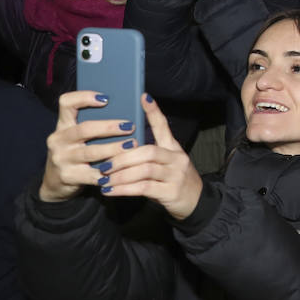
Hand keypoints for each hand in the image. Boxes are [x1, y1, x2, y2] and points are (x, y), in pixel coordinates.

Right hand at [39, 91, 137, 202]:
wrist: (55, 181)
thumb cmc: (75, 152)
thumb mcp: (76, 136)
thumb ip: (93, 124)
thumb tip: (128, 110)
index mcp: (63, 125)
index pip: (66, 103)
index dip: (84, 97)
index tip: (106, 98)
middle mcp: (59, 140)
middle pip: (85, 129)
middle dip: (110, 127)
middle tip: (130, 126)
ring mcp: (62, 159)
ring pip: (91, 152)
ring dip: (115, 148)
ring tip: (132, 145)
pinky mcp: (68, 176)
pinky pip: (93, 174)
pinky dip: (111, 172)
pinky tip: (124, 168)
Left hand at [100, 94, 202, 219]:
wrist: (195, 202)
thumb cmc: (173, 180)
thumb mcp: (166, 162)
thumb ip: (149, 154)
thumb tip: (121, 145)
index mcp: (174, 148)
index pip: (163, 126)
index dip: (154, 112)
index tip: (143, 97)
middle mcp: (177, 158)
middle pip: (148, 151)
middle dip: (122, 157)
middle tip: (104, 163)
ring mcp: (175, 175)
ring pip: (144, 170)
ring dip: (120, 174)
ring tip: (103, 178)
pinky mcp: (171, 192)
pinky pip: (143, 188)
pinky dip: (124, 189)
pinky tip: (110, 190)